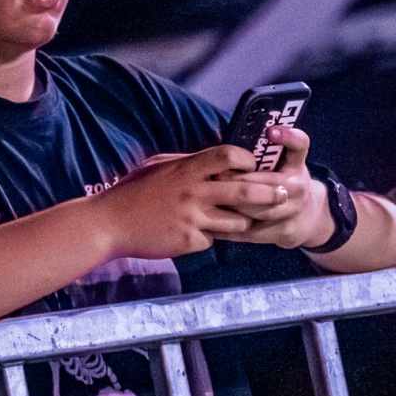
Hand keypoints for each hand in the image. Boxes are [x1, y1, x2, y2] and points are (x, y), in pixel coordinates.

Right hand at [92, 146, 285, 258]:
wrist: (109, 224)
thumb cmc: (134, 192)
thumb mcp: (160, 166)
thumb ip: (188, 162)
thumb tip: (213, 155)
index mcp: (187, 169)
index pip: (229, 156)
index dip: (248, 159)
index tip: (255, 163)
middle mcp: (193, 192)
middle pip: (244, 189)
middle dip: (270, 192)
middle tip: (287, 193)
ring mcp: (192, 218)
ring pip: (237, 220)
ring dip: (243, 220)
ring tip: (245, 218)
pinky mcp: (188, 241)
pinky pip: (212, 239)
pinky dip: (210, 237)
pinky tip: (195, 233)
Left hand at [214, 125, 333, 249]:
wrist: (306, 218)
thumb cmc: (284, 181)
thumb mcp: (284, 162)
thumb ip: (266, 148)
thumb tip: (237, 133)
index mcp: (297, 165)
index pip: (299, 146)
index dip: (289, 137)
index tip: (271, 130)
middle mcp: (299, 188)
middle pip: (270, 184)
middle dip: (241, 179)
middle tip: (216, 174)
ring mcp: (293, 212)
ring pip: (260, 210)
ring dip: (234, 205)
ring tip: (211, 199)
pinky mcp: (284, 232)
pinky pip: (253, 232)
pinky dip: (231, 228)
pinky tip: (210, 223)